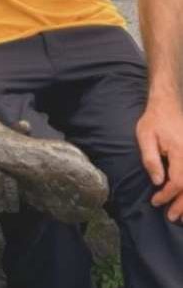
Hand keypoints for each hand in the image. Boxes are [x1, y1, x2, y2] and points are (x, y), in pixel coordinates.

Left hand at [137, 96, 182, 219]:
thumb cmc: (154, 121)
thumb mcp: (145, 136)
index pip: (177, 182)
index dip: (167, 195)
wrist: (168, 106)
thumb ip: (150, 159)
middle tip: (172, 217)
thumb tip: (157, 181)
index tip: (155, 201)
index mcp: (180, 151)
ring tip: (182, 215)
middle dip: (182, 205)